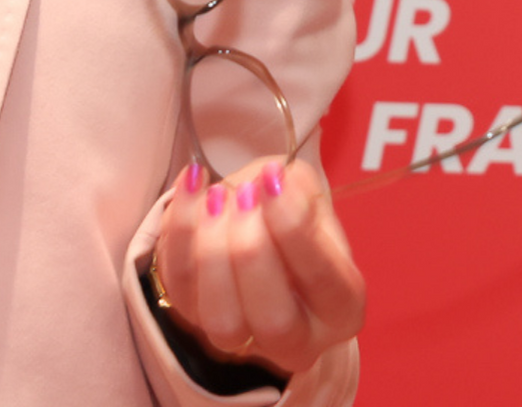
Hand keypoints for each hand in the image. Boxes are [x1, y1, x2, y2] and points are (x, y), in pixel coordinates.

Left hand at [151, 158, 364, 378]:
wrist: (251, 221)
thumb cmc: (288, 211)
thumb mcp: (307, 193)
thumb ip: (296, 192)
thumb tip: (273, 184)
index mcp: (341, 308)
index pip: (327, 285)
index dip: (297, 233)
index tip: (274, 181)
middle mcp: (297, 340)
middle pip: (274, 320)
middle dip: (252, 251)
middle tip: (244, 194)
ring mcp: (242, 340)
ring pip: (222, 320)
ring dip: (213, 250)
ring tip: (216, 194)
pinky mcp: (193, 320)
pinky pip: (179, 288)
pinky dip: (179, 234)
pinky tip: (191, 188)